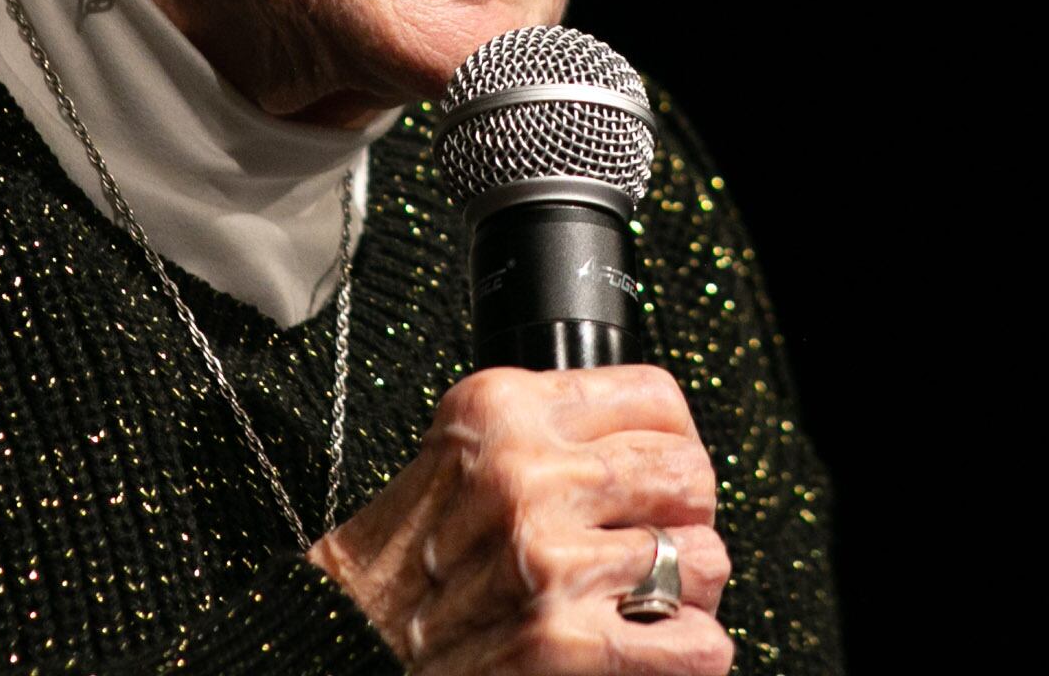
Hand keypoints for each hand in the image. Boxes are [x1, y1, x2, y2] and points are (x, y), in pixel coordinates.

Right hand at [310, 364, 731, 672]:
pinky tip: (655, 647)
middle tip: (657, 541)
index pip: (656, 398)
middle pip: (690, 476)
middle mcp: (528, 477)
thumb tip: (655, 442)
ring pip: (703, 560)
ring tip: (646, 600)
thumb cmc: (403, 560)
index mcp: (505, 410)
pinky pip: (695, 643)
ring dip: (687, 592)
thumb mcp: (464, 450)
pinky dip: (691, 653)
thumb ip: (547, 432)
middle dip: (686, 518)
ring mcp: (550, 562)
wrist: (345, 643)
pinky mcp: (565, 644)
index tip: (660, 474)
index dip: (674, 443)